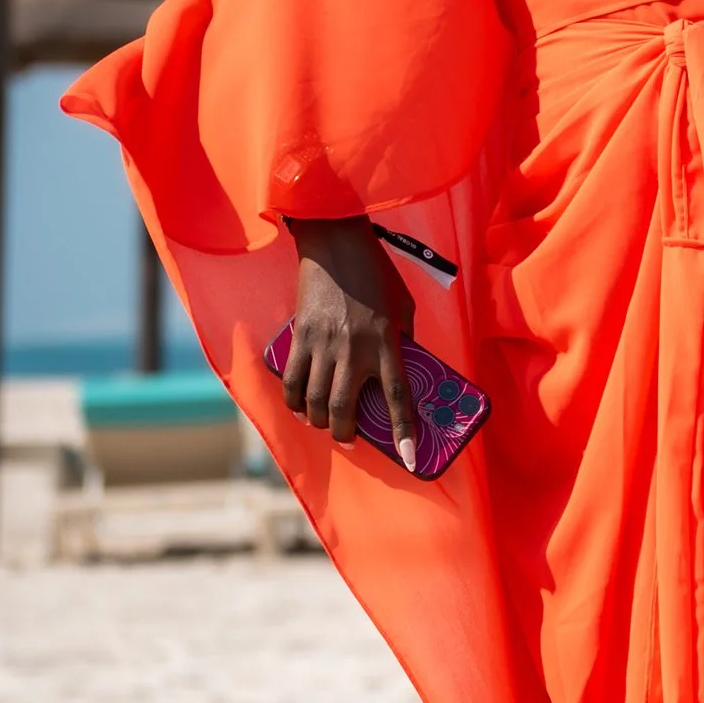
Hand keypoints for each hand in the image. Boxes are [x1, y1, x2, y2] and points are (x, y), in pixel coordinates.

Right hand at [281, 217, 419, 468]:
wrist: (336, 244)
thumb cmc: (375, 274)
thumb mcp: (401, 306)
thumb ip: (401, 339)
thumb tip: (399, 368)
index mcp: (386, 342)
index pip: (397, 397)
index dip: (404, 432)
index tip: (409, 458)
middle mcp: (355, 349)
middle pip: (345, 408)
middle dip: (344, 433)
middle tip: (348, 438)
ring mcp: (325, 344)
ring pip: (316, 400)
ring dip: (319, 420)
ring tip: (324, 423)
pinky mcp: (301, 336)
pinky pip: (294, 381)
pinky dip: (295, 401)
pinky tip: (300, 406)